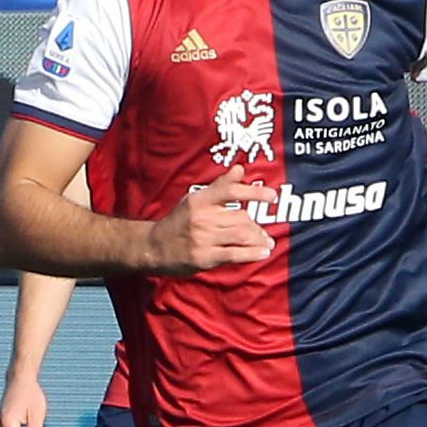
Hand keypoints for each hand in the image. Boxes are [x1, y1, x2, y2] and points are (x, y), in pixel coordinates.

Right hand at [143, 165, 277, 275]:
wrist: (154, 247)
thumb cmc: (178, 221)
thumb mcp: (195, 199)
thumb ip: (220, 186)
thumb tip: (240, 169)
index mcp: (200, 200)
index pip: (230, 191)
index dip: (254, 193)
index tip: (272, 196)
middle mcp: (201, 218)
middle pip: (241, 218)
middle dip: (257, 226)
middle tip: (264, 233)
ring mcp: (203, 238)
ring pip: (241, 236)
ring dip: (258, 240)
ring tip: (267, 242)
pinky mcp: (204, 257)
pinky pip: (234, 254)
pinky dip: (252, 254)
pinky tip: (263, 253)